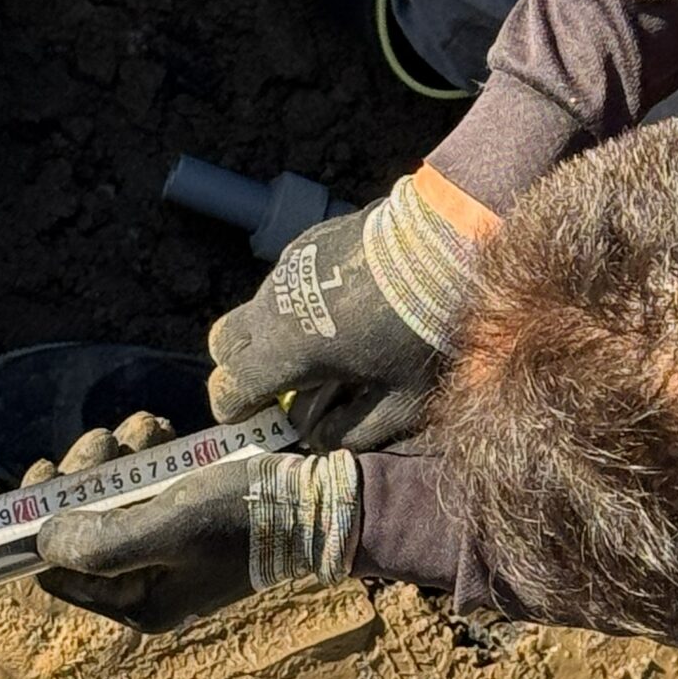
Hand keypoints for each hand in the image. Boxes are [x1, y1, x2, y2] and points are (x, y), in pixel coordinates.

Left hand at [30, 412, 361, 631]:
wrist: (319, 502)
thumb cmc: (246, 517)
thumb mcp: (169, 527)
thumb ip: (100, 542)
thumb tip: (41, 540)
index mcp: (138, 602)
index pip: (57, 570)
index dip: (42, 519)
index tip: (45, 469)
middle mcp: (147, 582)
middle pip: (81, 526)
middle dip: (86, 476)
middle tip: (105, 439)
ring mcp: (167, 549)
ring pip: (111, 498)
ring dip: (119, 457)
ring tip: (147, 430)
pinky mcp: (185, 517)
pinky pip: (143, 485)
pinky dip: (146, 455)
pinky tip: (165, 435)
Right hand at [207, 174, 477, 451]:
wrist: (454, 244)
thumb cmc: (429, 331)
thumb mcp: (401, 402)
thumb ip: (351, 432)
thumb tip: (318, 438)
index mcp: (288, 350)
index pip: (228, 387)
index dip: (235, 410)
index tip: (253, 419)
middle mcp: (274, 305)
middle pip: (223, 343)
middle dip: (240, 368)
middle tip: (279, 384)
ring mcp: (288, 267)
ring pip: (256, 309)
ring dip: (273, 333)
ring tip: (325, 347)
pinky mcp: (309, 241)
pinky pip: (284, 280)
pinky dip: (297, 303)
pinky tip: (342, 309)